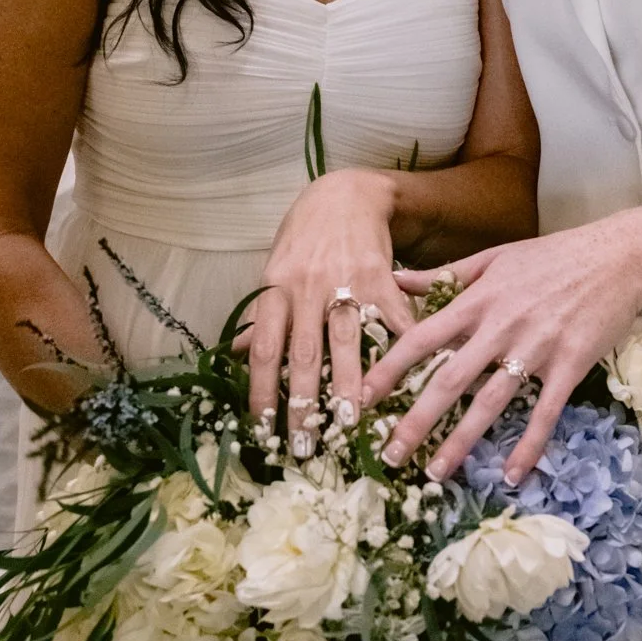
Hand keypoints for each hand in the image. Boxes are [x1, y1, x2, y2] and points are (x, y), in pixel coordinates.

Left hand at [241, 171, 414, 453]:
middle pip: (305, 354)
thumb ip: (260, 314)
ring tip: (352, 423)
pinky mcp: (381, 277)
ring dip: (349, 385)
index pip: (263, 349)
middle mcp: (307, 287)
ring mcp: (345, 281)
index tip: (263, 430)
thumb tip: (233, 353)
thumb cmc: (304, 237)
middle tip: (306, 446)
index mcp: (276, 289)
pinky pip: (391, 318)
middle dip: (305, 404)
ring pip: (346, 341)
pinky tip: (408, 377)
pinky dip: (400, 348)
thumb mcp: (274, 269)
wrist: (346, 194)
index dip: (262, 391)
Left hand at [360, 217, 641, 483]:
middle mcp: (501, 326)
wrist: (618, 256)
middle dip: (416, 419)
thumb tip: (397, 280)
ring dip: (462, 441)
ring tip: (436, 473)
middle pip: (450, 379)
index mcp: (478, 299)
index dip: (390, 369)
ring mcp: (536, 348)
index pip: (422, 337)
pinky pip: (545, 413)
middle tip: (390, 454)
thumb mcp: (495, 257)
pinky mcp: (569, 366)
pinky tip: (513, 475)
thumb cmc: (554, 256)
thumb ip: (446, 275)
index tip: (362, 398)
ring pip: (491, 402)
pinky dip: (528, 446)